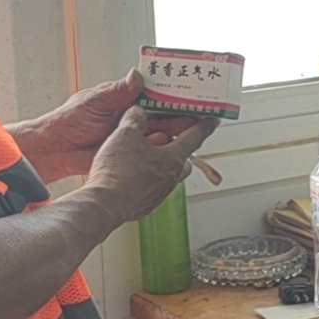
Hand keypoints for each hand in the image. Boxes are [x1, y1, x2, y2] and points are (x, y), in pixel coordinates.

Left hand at [12, 70, 198, 181]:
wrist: (56, 150)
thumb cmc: (69, 121)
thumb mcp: (94, 101)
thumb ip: (118, 91)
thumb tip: (137, 75)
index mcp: (125, 99)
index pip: (155, 93)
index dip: (173, 92)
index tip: (190, 91)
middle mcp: (132, 116)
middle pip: (164, 113)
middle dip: (183, 113)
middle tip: (202, 113)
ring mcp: (132, 136)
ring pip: (161, 132)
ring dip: (176, 131)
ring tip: (193, 129)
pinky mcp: (129, 154)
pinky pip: (150, 152)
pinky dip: (162, 150)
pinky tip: (170, 147)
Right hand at [82, 107, 217, 224]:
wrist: (105, 203)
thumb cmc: (118, 171)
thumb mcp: (125, 134)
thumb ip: (134, 120)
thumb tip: (137, 112)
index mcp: (173, 158)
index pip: (195, 137)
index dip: (204, 126)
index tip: (212, 121)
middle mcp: (171, 178)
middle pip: (183, 160)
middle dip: (179, 149)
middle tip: (169, 140)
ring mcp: (159, 194)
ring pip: (167, 175)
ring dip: (160, 164)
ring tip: (143, 156)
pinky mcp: (145, 205)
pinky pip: (151, 188)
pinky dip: (146, 179)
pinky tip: (129, 174)